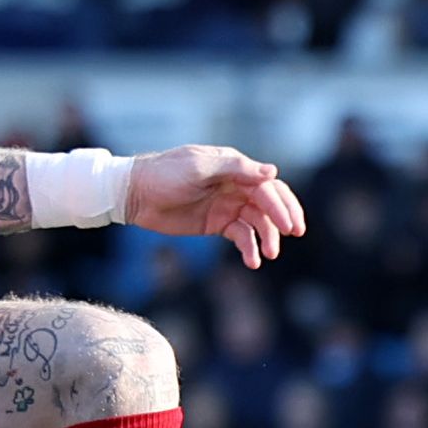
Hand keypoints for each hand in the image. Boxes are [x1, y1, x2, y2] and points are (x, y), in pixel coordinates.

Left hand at [125, 145, 302, 266]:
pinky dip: (248, 248)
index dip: (280, 205)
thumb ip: (236, 168)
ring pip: (257, 222)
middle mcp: (236, 185)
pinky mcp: (217, 224)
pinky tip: (252, 261)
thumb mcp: (199, 167)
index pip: (266, 186)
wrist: (135, 194)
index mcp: (234, 167)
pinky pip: (240, 236)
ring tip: (268, 255)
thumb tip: (273, 172)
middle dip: (283, 219)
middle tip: (292, 235)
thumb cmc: (166, 173)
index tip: (289, 226)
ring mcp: (227, 205)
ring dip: (266, 238)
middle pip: (269, 203)